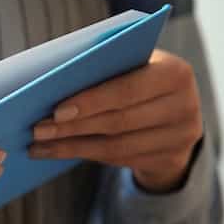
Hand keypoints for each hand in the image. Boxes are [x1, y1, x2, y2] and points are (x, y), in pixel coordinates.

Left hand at [29, 49, 203, 192]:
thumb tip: (51, 81)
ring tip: (39, 144)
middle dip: (73, 127)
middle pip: (119, 121)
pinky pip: (118, 159)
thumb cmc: (139, 76)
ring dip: (72, 146)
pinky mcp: (170, 159)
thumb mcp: (132, 64)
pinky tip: (55, 151)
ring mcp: (181, 137)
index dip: (92, 101)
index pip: (128, 89)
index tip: (56, 110)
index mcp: (175, 72)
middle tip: (37, 129)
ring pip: (116, 146)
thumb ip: (105, 67)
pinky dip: (83, 154)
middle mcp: (186, 105)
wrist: (175, 109)